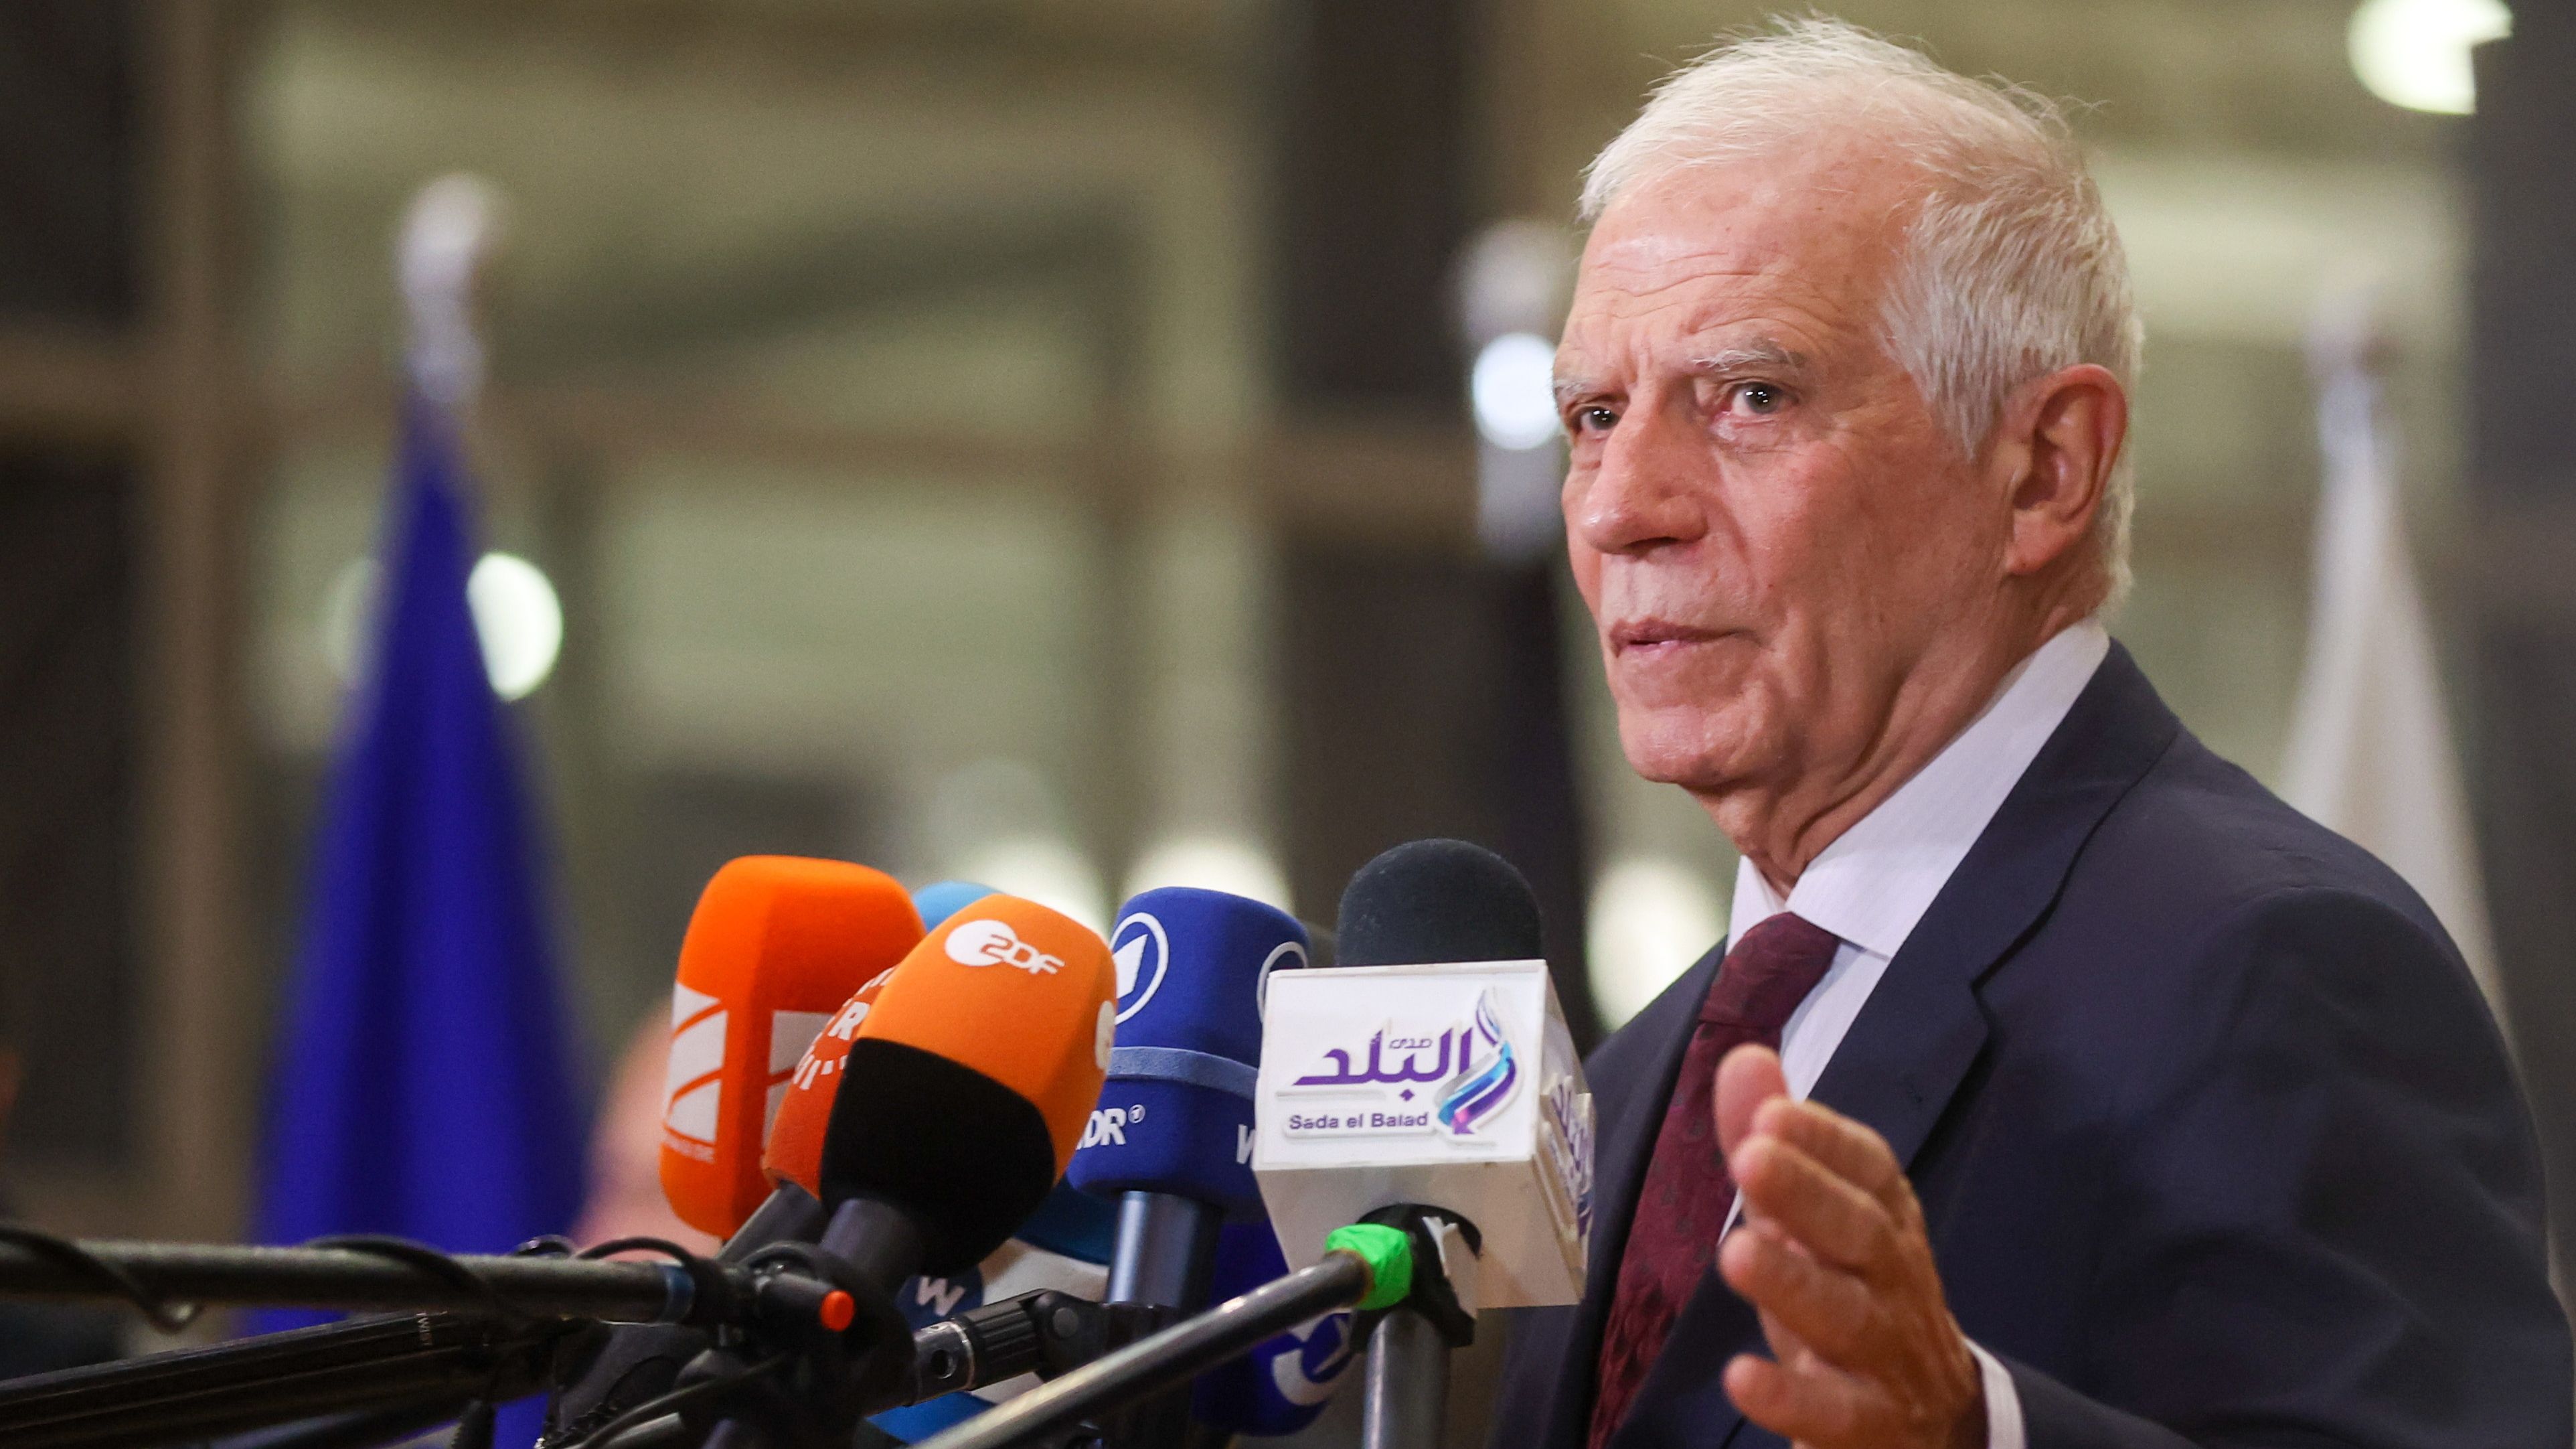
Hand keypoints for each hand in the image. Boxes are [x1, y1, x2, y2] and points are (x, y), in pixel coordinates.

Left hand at [1713, 1044, 1984, 1448]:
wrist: (1935, 1423)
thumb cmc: (1855, 1297)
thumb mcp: (1814, 1221)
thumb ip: (1777, 1145)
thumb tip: (1743, 1057)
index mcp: (1885, 1222)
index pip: (1870, 1170)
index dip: (1826, 1139)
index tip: (1773, 1112)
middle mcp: (1894, 1282)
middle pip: (1861, 1234)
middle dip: (1810, 1195)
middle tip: (1752, 1159)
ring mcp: (1888, 1357)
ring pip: (1850, 1318)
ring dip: (1796, 1284)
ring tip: (1737, 1254)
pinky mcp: (1872, 1427)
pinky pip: (1838, 1414)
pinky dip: (1791, 1398)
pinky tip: (1740, 1378)